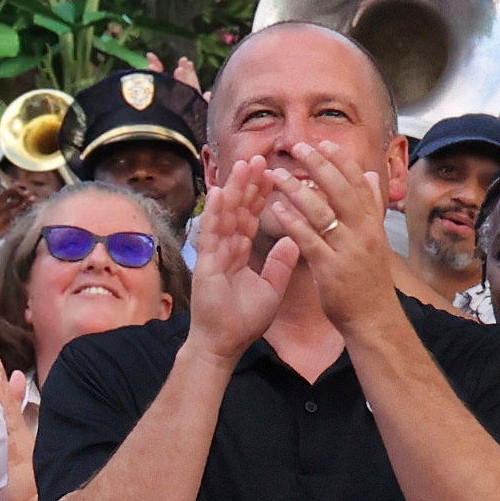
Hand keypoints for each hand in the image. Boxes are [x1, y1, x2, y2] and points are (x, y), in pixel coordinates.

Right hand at [181, 154, 297, 361]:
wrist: (225, 343)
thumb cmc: (244, 320)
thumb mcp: (271, 288)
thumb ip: (280, 264)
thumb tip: (293, 241)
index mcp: (239, 252)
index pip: (252, 217)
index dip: (261, 195)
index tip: (271, 172)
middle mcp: (225, 248)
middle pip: (238, 209)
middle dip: (248, 184)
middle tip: (258, 157)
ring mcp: (214, 254)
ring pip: (225, 215)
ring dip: (234, 189)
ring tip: (243, 164)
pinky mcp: (206, 264)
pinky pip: (212, 234)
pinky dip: (216, 213)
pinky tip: (222, 192)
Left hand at [256, 134, 400, 334]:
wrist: (373, 317)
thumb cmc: (368, 278)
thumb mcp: (375, 239)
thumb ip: (371, 207)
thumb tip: (372, 175)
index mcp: (373, 224)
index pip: (359, 184)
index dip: (342, 162)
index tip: (324, 142)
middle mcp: (363, 233)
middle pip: (342, 191)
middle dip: (320, 166)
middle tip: (299, 147)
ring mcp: (348, 249)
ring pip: (323, 213)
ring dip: (298, 190)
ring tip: (276, 175)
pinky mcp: (330, 267)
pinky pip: (309, 240)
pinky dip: (292, 223)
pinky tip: (276, 209)